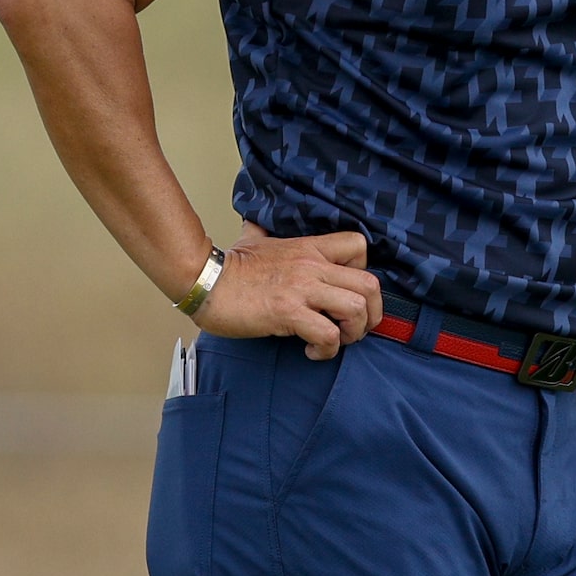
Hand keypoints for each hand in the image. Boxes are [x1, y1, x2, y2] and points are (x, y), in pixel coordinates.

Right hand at [194, 222, 383, 358]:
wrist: (204, 280)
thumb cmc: (228, 266)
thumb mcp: (253, 239)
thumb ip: (263, 232)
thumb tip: (255, 224)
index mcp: (309, 248)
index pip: (359, 248)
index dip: (363, 273)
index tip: (348, 293)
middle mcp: (312, 267)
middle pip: (370, 285)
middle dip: (371, 315)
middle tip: (353, 329)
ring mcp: (302, 289)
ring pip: (357, 310)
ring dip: (352, 333)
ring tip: (334, 341)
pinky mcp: (289, 313)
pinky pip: (328, 335)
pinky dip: (327, 350)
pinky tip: (312, 351)